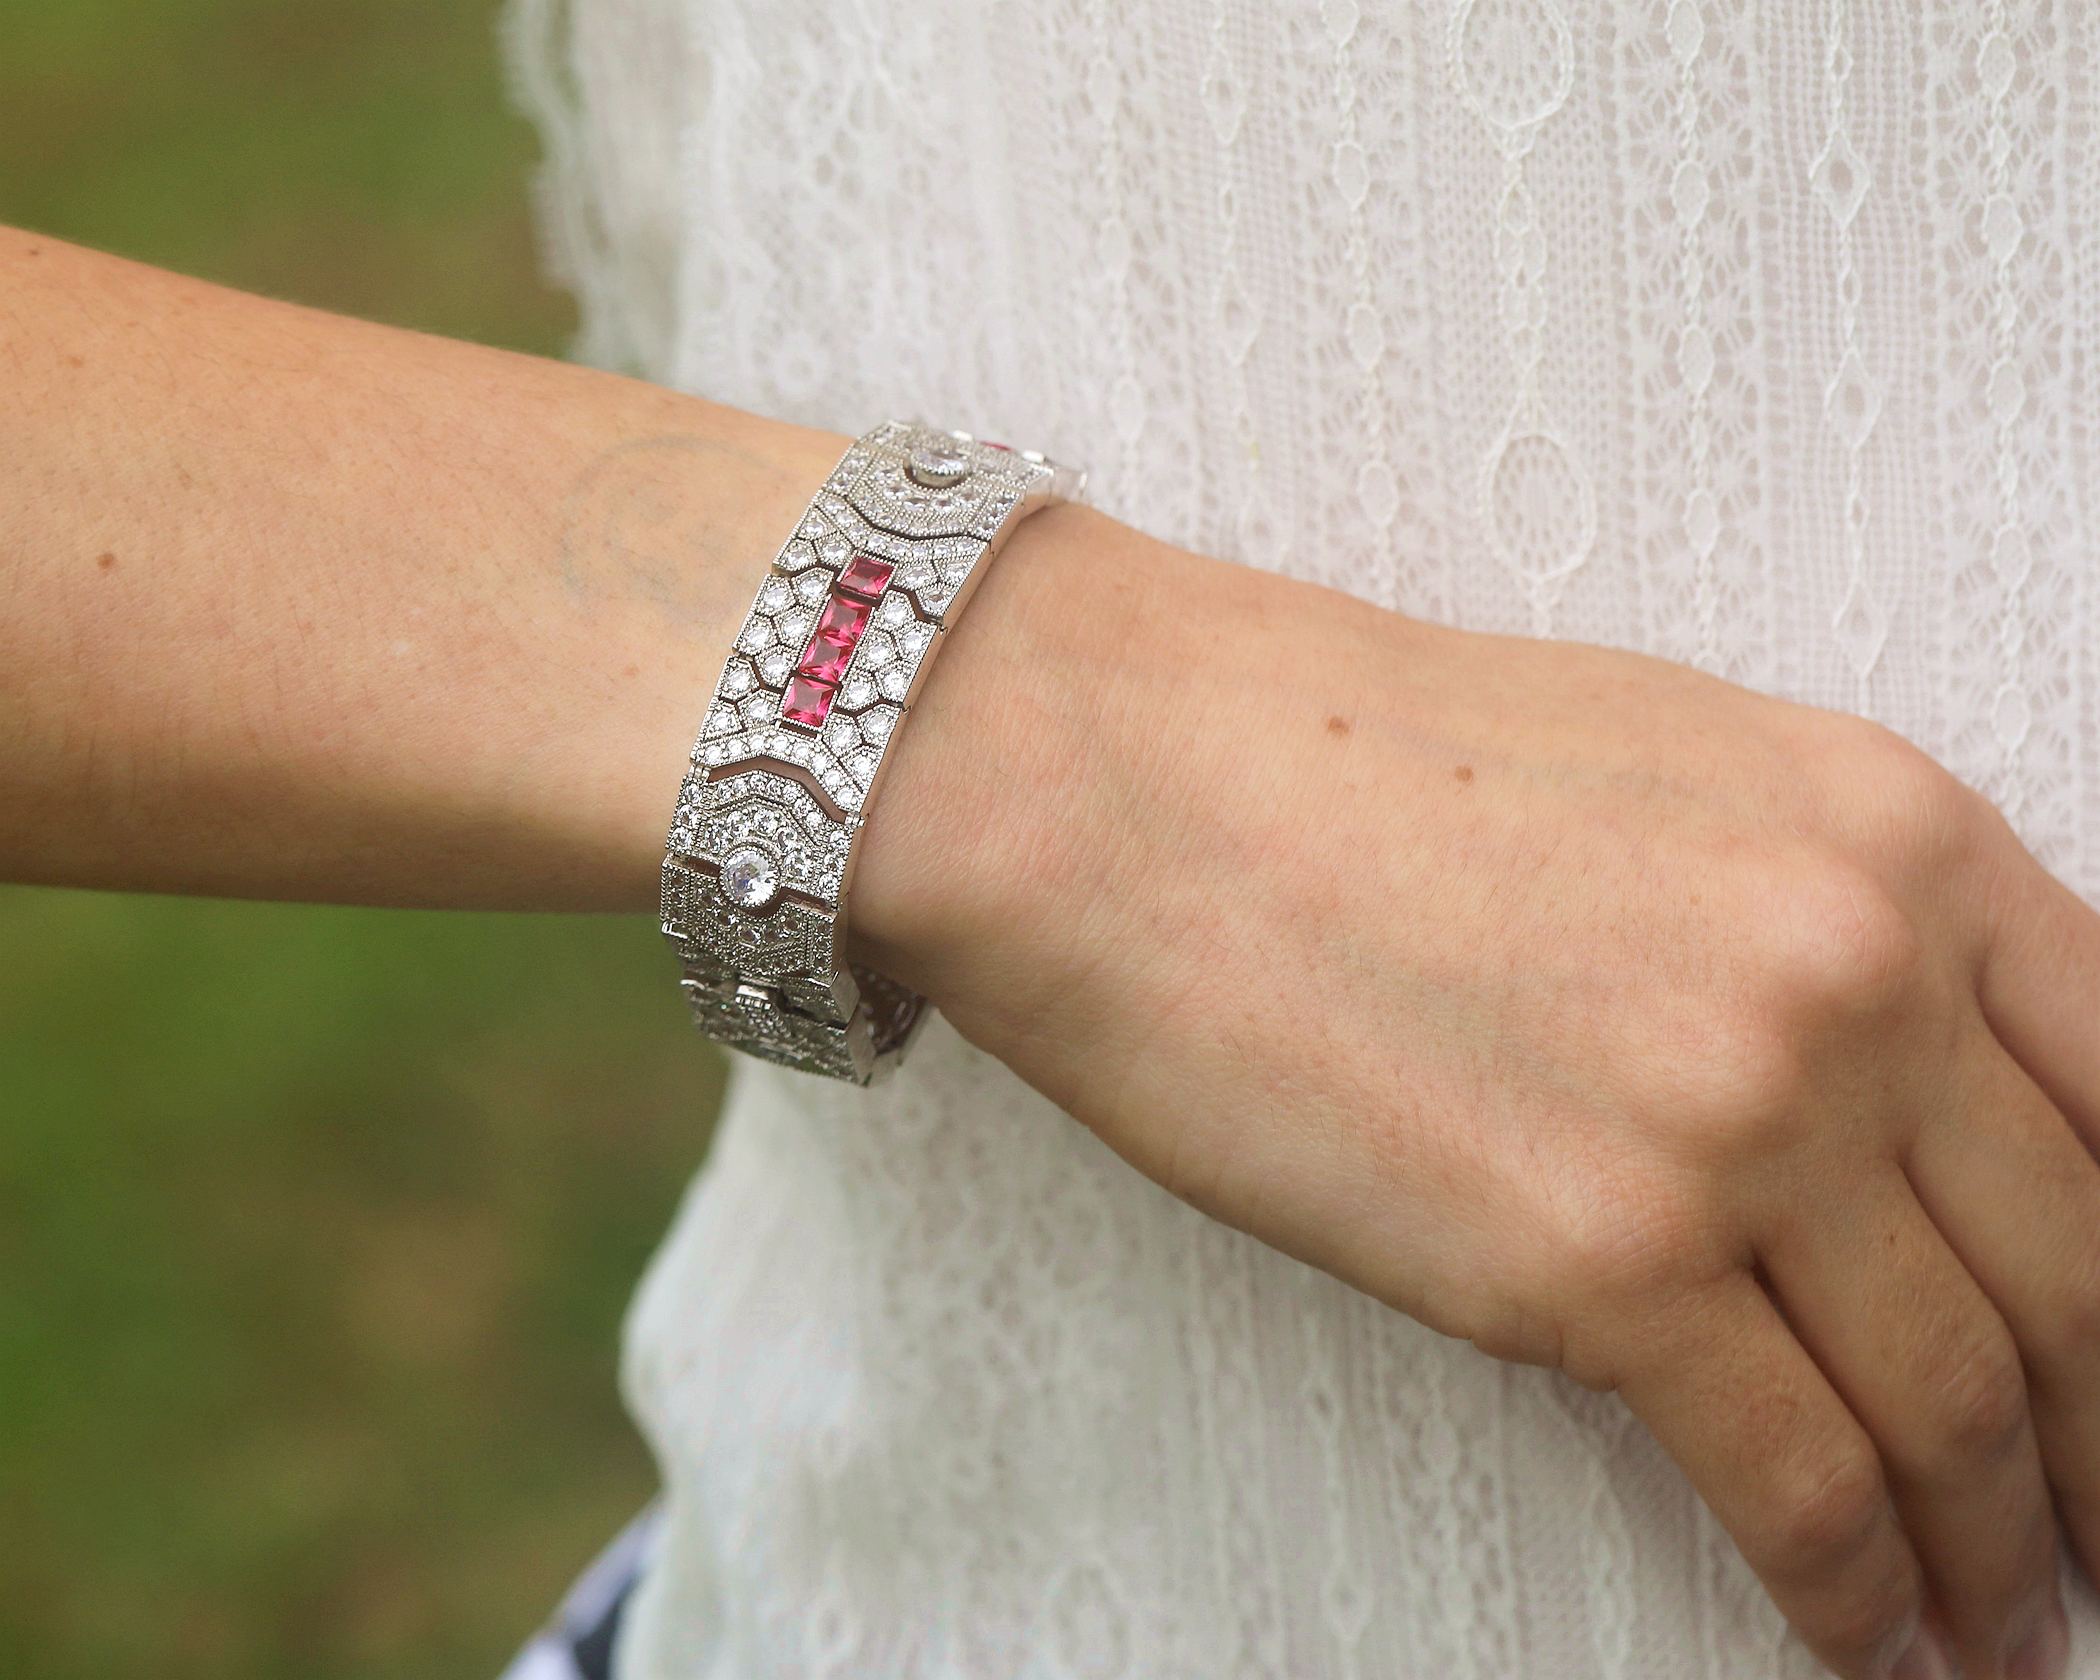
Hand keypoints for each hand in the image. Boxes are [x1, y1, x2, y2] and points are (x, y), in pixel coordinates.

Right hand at [857, 507, 2099, 1679]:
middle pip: (2082, 1271)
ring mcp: (1735, 1120)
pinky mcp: (1594, 1260)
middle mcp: (1854, 973)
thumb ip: (1819, 924)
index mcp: (1892, 835)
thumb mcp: (1662, 776)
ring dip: (1991, 1547)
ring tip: (1996, 1623)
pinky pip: (1796, 1479)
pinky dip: (1854, 1589)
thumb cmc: (1339, 761)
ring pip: (1957, 1400)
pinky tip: (1863, 1638)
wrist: (1124, 780)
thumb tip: (1898, 1109)